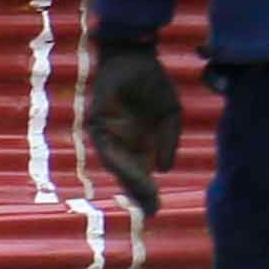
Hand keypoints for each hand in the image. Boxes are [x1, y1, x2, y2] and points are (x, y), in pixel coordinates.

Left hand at [78, 38, 179, 213]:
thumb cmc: (152, 82)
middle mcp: (120, 140)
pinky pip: (109, 147)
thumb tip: (164, 168)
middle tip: (152, 211)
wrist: (136, 56)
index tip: (157, 208)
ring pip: (118, 164)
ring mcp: (107, 133)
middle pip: (127, 172)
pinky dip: (121, 162)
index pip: (139, 169)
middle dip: (139, 192)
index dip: (147, 189)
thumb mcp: (170, 114)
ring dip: (131, 182)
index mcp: (136, 139)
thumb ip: (169, 140)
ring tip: (146, 197)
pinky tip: (135, 174)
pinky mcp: (97, 123)